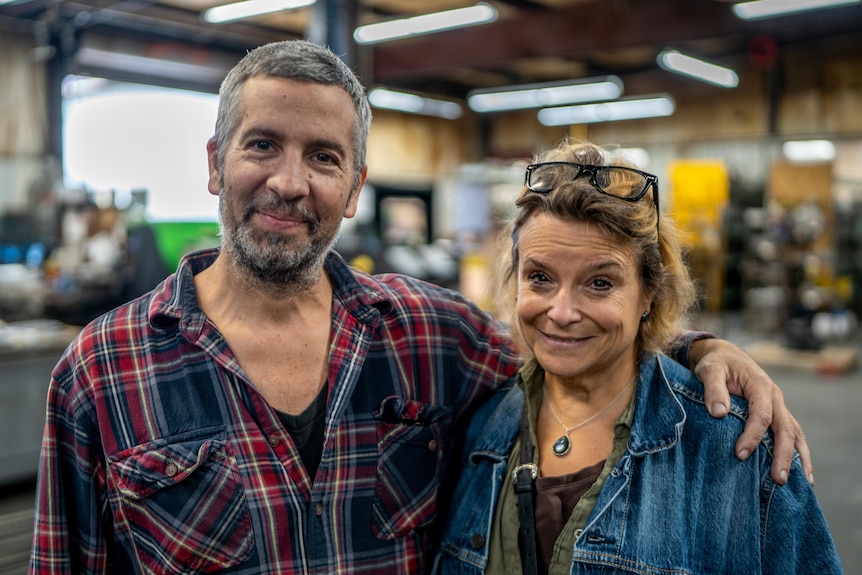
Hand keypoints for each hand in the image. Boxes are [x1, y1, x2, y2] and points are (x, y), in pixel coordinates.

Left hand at [689, 337, 812, 486]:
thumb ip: (713, 389)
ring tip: (800, 484)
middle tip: (778, 479)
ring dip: (797, 458)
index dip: (752, 435)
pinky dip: (798, 453)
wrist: (726, 357)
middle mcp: (775, 397)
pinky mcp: (777, 414)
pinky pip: (792, 435)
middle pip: (785, 428)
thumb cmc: (717, 364)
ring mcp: (779, 406)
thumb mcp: (710, 370)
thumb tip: (718, 413)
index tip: (740, 454)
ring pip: (794, 433)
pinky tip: (803, 475)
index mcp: (760, 386)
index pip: (761, 414)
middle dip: (783, 455)